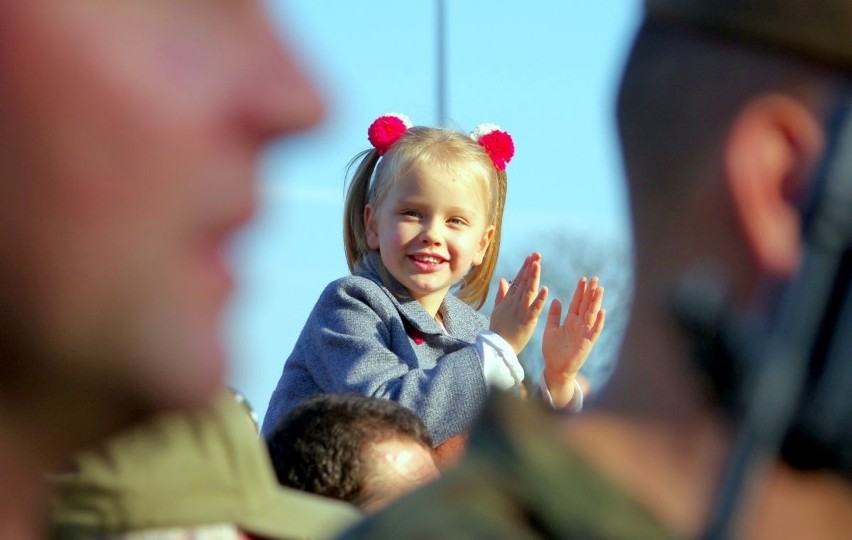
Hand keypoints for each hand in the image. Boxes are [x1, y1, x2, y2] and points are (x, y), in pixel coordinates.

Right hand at [489, 253, 547, 354]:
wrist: (497, 347)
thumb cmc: (498, 330)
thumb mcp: (498, 310)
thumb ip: (501, 294)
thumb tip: (502, 279)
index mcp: (509, 299)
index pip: (518, 280)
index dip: (524, 268)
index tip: (531, 256)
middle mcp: (514, 302)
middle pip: (524, 282)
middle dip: (530, 267)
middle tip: (537, 254)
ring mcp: (520, 311)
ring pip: (528, 291)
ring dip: (533, 277)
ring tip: (538, 264)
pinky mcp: (527, 321)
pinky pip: (535, 308)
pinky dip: (540, 299)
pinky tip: (545, 289)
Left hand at [542, 276, 604, 406]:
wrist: (555, 368)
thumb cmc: (552, 350)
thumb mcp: (550, 329)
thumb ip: (554, 315)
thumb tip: (556, 299)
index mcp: (570, 320)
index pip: (576, 302)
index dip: (580, 291)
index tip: (583, 279)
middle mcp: (579, 325)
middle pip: (586, 305)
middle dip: (590, 292)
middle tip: (595, 278)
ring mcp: (584, 333)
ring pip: (591, 314)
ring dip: (596, 302)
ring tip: (600, 290)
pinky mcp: (587, 343)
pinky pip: (594, 331)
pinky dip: (598, 322)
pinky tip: (602, 312)